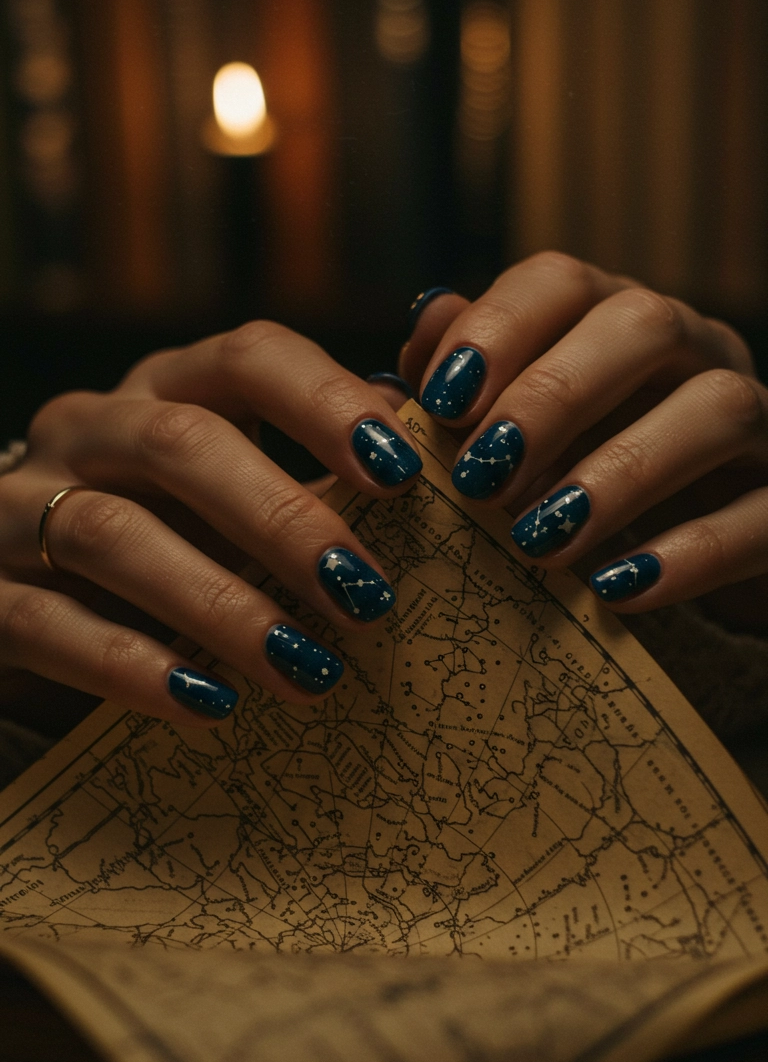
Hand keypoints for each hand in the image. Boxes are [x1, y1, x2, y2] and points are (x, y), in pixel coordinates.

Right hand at [0, 323, 422, 725]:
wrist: (26, 602)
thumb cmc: (166, 534)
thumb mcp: (243, 486)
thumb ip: (330, 445)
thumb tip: (432, 396)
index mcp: (166, 389)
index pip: (248, 357)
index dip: (325, 404)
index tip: (400, 471)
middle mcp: (88, 429)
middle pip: (180, 445)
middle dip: (282, 516)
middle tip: (363, 593)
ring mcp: (18, 506)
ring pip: (111, 534)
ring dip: (219, 601)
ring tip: (305, 668)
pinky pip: (48, 623)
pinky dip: (131, 665)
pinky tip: (207, 703)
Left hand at [401, 255, 767, 629]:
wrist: (701, 559)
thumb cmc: (584, 481)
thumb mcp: (522, 434)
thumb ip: (473, 382)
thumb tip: (426, 322)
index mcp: (617, 321)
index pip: (563, 282)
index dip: (499, 329)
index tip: (440, 401)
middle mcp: (696, 352)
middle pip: (644, 324)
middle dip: (554, 396)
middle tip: (483, 474)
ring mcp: (758, 423)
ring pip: (718, 408)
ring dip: (621, 472)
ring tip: (541, 541)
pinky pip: (763, 515)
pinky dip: (690, 554)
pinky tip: (616, 590)